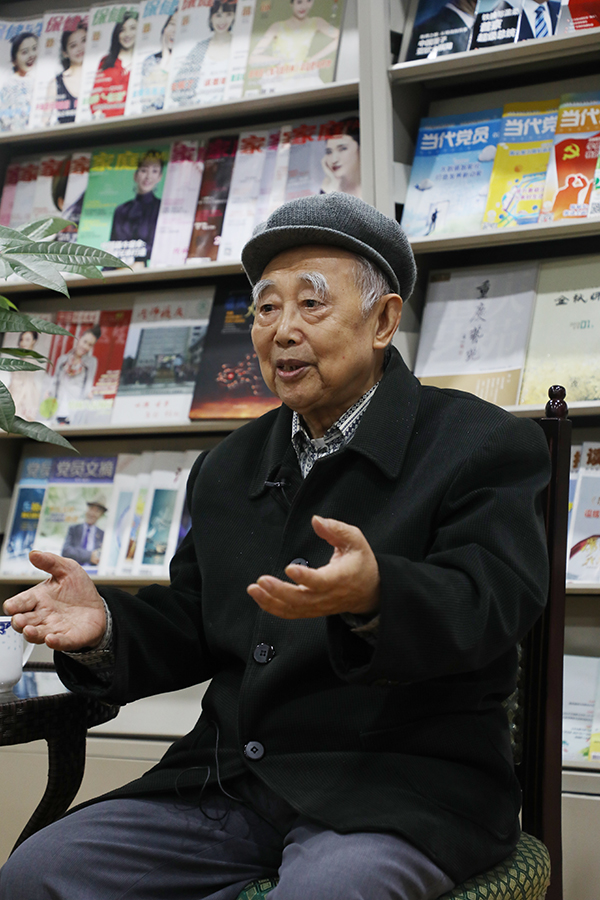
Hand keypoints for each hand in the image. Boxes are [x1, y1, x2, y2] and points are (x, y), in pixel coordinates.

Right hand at [3, 551, 106, 651]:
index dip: (13, 605)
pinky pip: (60, 642)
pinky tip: (51, 639)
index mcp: (38, 598)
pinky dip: (55, 642)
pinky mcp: (69, 638)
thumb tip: (34, 553)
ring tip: (29, 631)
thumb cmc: (79, 590)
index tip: (11, 606)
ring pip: (38, 634)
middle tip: (19, 620)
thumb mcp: (67, 569)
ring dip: (32, 634)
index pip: (19, 603)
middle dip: (19, 622)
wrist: (99, 606)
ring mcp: (55, 628)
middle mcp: (43, 615)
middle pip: (24, 621)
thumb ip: (50, 562)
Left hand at [247, 515, 379, 618]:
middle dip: (279, 591)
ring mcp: (318, 606)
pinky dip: (273, 608)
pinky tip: (259, 597)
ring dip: (270, 601)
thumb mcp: (355, 541)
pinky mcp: (311, 610)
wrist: (369, 591)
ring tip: (254, 589)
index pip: (321, 581)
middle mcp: (327, 596)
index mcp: (340, 578)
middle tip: (262, 581)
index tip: (289, 569)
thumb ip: (336, 529)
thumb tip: (316, 520)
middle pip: (301, 600)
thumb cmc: (360, 563)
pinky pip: (290, 613)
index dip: (305, 577)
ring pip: (292, 609)